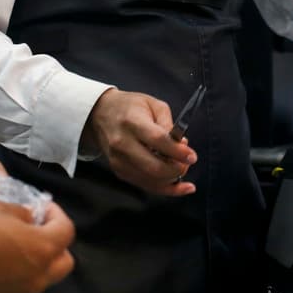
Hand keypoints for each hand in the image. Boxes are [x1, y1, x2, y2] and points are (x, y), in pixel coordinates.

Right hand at [0, 198, 75, 292]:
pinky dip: (15, 276)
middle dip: (54, 243)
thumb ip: (21, 213)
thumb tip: (30, 219)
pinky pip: (18, 289)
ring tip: (11, 245)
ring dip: (36, 261)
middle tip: (33, 228)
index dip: (56, 214)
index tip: (40, 207)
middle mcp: (36, 277)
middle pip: (62, 262)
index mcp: (40, 249)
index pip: (66, 231)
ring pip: (41, 279)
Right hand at [81, 89, 197, 196]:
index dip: (177, 151)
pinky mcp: (119, 171)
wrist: (100, 114)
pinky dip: (164, 188)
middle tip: (188, 163)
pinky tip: (179, 186)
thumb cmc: (130, 107)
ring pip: (150, 181)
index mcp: (132, 122)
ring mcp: (119, 161)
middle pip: (153, 167)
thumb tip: (181, 145)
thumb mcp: (153, 104)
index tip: (192, 156)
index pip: (157, 141)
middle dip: (176, 170)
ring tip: (182, 168)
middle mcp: (123, 144)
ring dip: (172, 180)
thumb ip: (169, 124)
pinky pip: (145, 185)